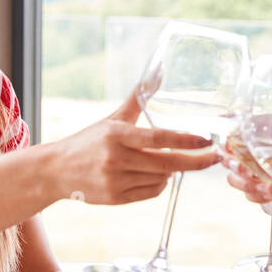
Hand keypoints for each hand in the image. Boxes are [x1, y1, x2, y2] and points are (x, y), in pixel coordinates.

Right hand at [53, 96, 219, 204]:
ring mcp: (116, 180)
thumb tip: (156, 73)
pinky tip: (158, 175)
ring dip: (173, 171)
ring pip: (161, 179)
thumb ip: (136, 99)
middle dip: (195, 162)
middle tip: (215, 157)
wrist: (56, 170)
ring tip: (174, 162)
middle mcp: (116, 158)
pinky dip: (161, 184)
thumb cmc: (89, 141)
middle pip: (167, 163)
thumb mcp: (112, 119)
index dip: (186, 140)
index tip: (207, 140)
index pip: (159, 138)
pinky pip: (152, 192)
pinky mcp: (116, 198)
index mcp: (116, 135)